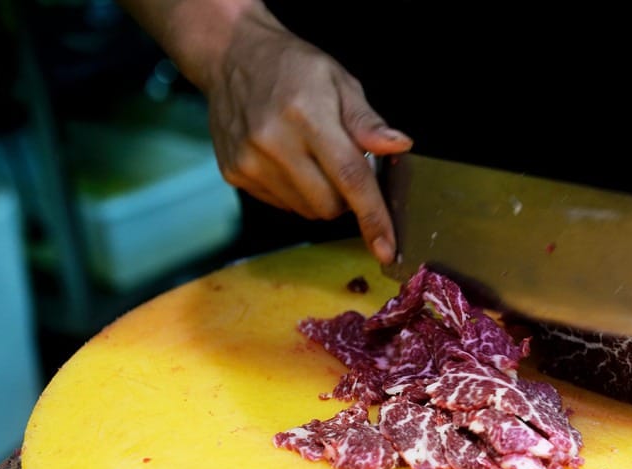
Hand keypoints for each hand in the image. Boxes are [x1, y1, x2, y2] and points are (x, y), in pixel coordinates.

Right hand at [204, 15, 412, 262]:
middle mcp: (274, 142)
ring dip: (320, 195)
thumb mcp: (340, 82)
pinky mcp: (234, 173)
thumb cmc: (294, 68)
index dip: (373, 216)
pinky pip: (282, 205)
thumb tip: (399, 146)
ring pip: (306, 211)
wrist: (232, 56)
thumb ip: (367, 121)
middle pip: (329, 205)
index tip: (386, 249)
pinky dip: (296, 192)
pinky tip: (287, 161)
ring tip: (311, 157)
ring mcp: (249, 161)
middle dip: (346, 197)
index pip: (349, 177)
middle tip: (341, 163)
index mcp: (307, 115)